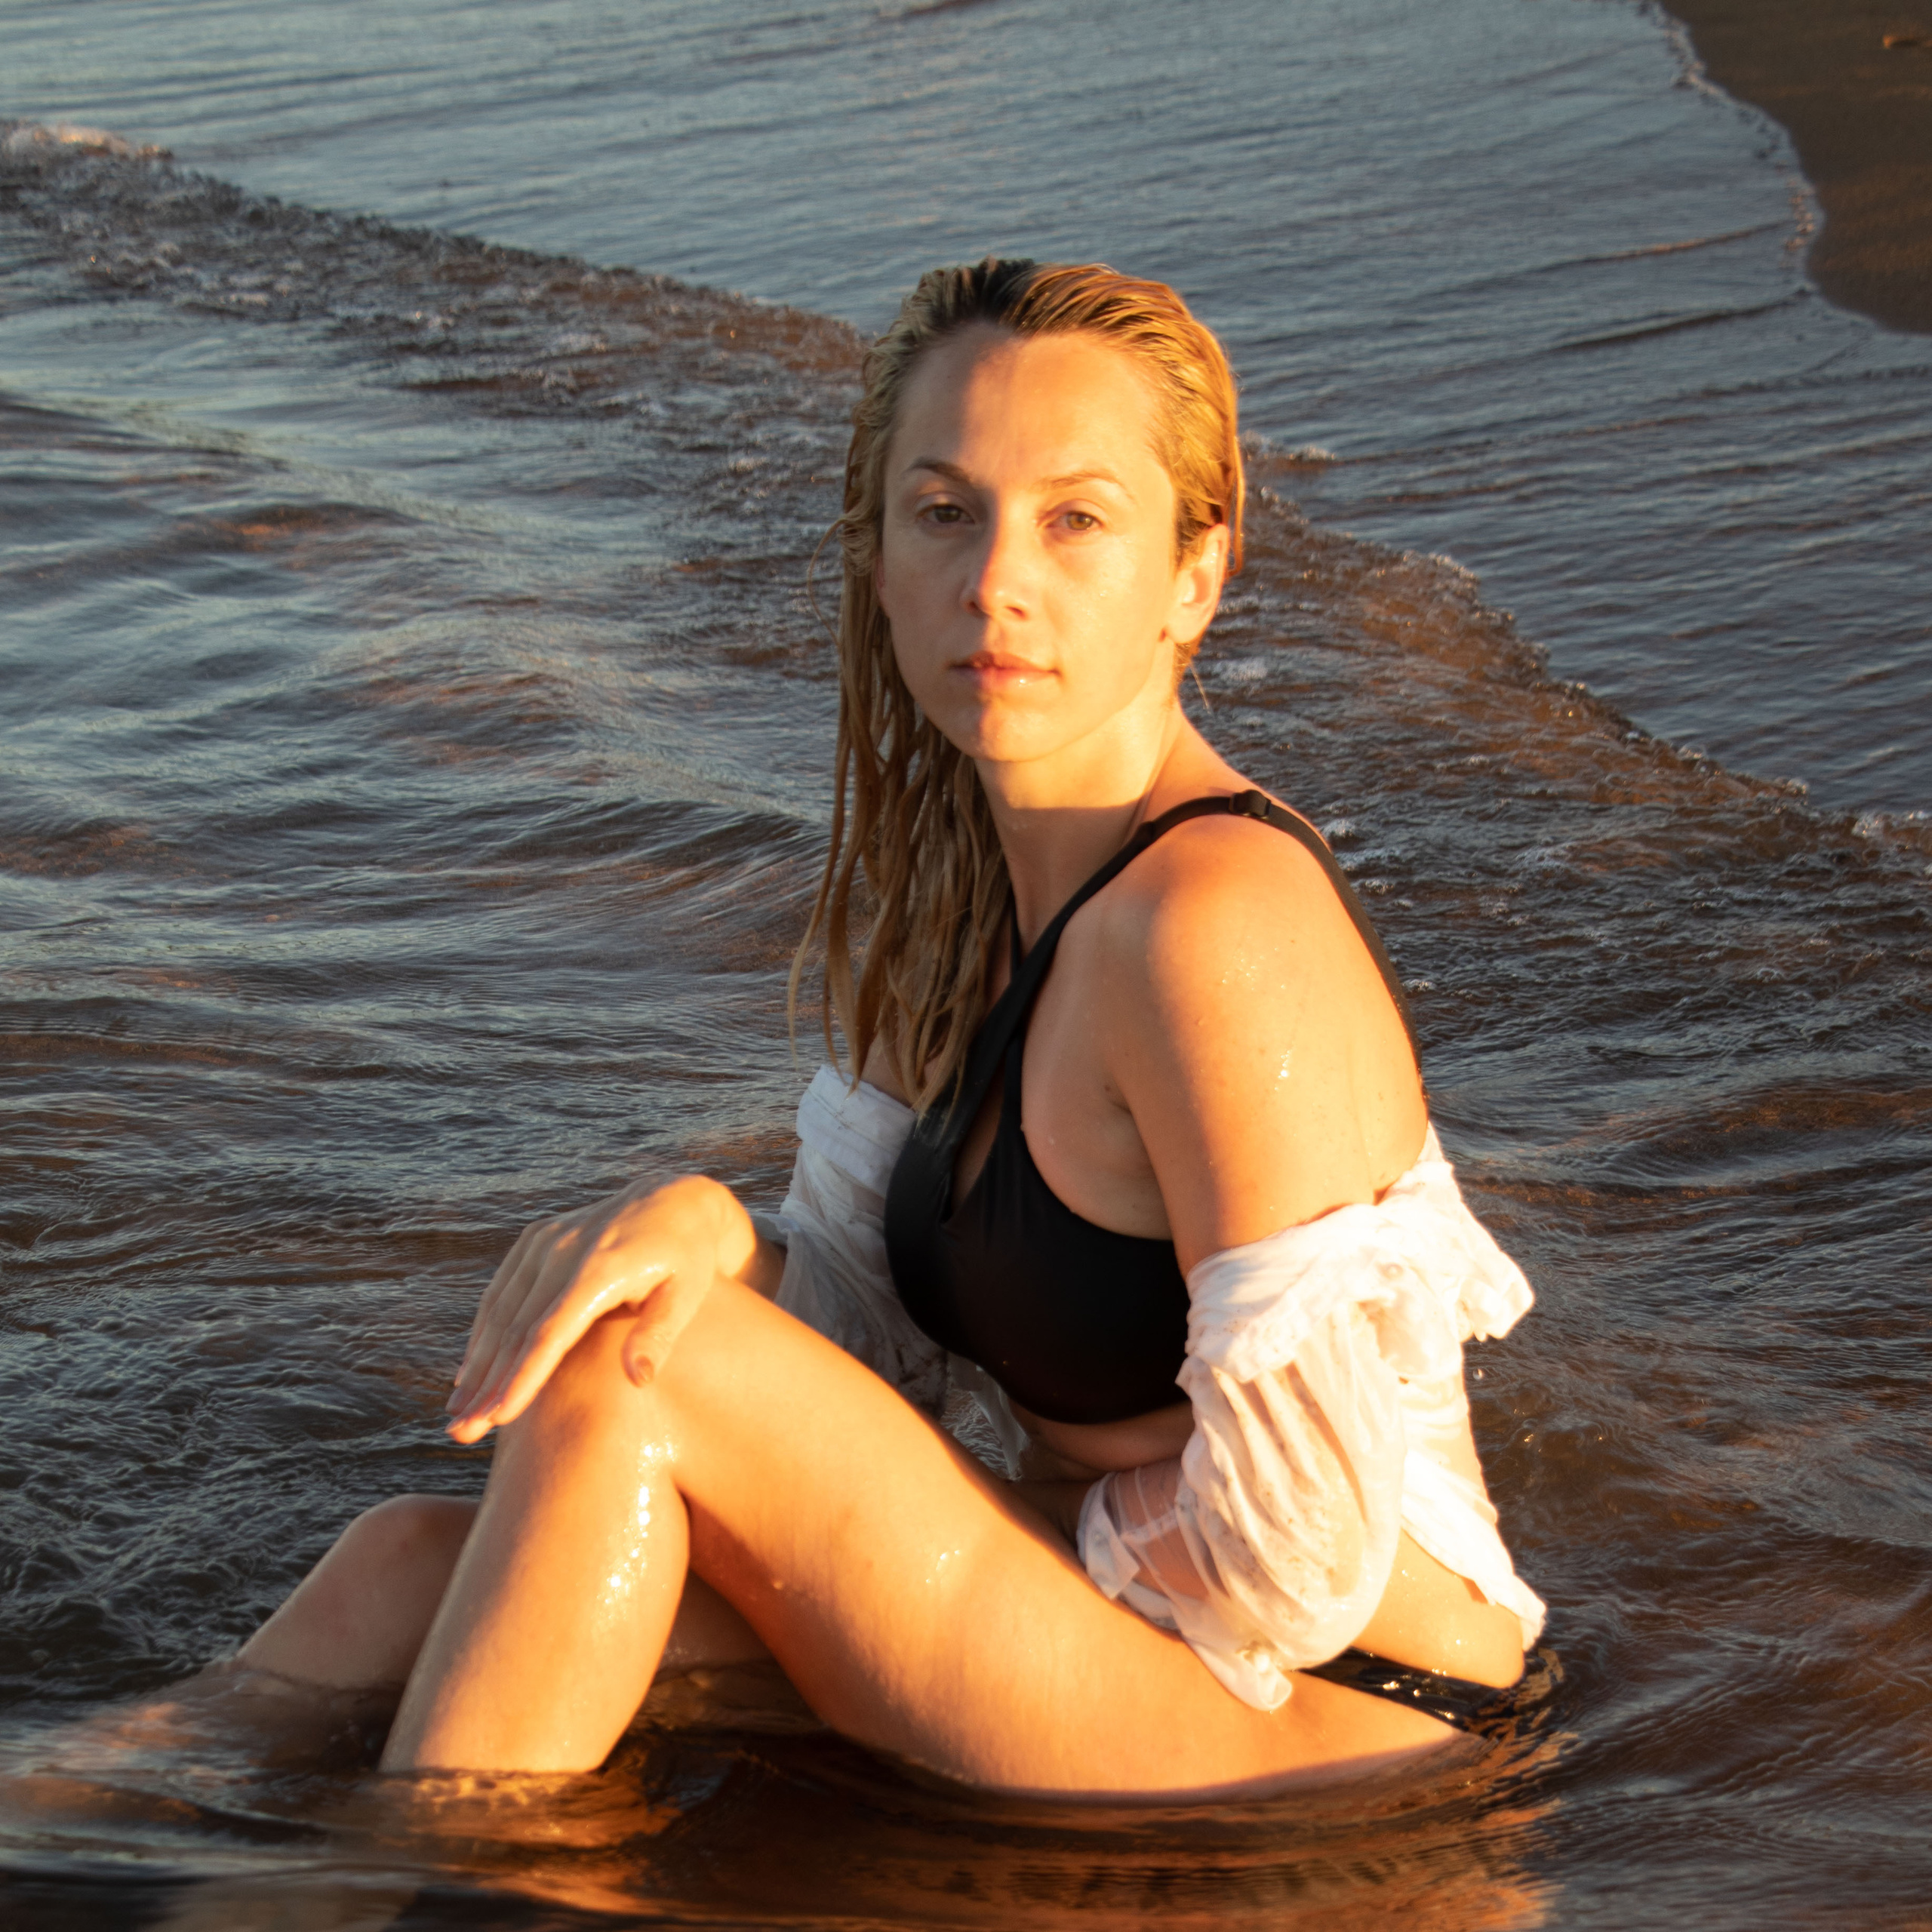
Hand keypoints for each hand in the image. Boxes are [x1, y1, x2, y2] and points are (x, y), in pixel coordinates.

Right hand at [444, 1173, 756, 1443]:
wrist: (672, 1200)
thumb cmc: (686, 1260)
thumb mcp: (688, 1293)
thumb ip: (661, 1335)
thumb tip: (639, 1381)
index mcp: (602, 1268)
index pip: (552, 1331)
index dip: (524, 1376)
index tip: (499, 1417)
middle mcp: (565, 1249)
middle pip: (516, 1328)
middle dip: (488, 1384)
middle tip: (464, 1433)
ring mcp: (546, 1241)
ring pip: (500, 1313)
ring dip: (477, 1365)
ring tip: (458, 1416)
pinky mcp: (535, 1239)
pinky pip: (500, 1293)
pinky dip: (482, 1334)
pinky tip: (470, 1373)